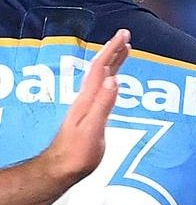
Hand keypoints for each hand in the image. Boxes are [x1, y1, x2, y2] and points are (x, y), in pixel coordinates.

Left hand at [40, 29, 130, 184]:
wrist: (61, 168)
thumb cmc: (77, 153)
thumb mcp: (93, 129)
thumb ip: (103, 105)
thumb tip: (115, 80)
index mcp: (88, 99)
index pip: (102, 68)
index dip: (112, 50)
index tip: (124, 36)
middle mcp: (87, 98)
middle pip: (101, 68)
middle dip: (113, 50)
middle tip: (125, 36)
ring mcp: (87, 106)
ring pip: (102, 77)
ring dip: (112, 61)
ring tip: (123, 50)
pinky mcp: (90, 114)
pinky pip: (102, 88)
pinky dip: (111, 77)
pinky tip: (114, 79)